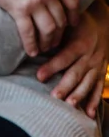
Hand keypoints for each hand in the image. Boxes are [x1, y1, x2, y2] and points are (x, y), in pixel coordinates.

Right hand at [0, 0, 80, 56]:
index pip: (72, 2)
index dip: (74, 16)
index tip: (71, 24)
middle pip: (61, 20)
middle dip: (60, 33)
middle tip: (56, 40)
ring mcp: (34, 3)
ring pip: (48, 30)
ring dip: (49, 42)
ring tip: (45, 47)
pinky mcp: (18, 9)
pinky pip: (28, 32)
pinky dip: (32, 44)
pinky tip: (32, 51)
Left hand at [37, 0, 108, 118]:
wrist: (103, 24)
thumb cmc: (79, 23)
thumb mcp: (68, 23)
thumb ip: (55, 32)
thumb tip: (34, 39)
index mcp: (79, 43)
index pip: (64, 57)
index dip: (52, 67)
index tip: (39, 76)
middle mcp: (89, 56)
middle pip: (76, 73)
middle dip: (65, 86)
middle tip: (54, 96)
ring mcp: (97, 66)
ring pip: (88, 83)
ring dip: (79, 95)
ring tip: (69, 105)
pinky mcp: (102, 72)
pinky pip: (99, 88)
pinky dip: (95, 101)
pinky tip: (90, 113)